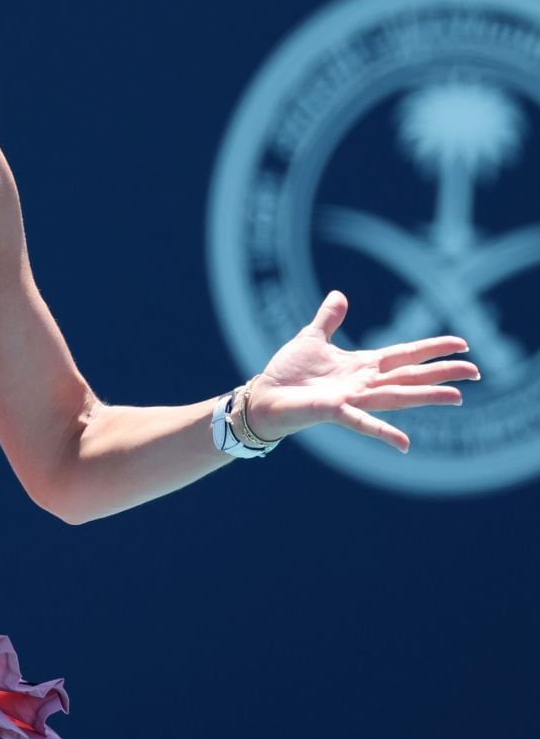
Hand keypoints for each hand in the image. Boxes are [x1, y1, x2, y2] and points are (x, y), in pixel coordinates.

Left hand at [248, 290, 480, 452]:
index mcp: (362, 366)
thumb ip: (329, 319)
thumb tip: (340, 295)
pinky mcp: (333, 411)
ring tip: (457, 396)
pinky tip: (405, 443)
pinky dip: (381, 432)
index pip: (405, 355)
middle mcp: (364, 384)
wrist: (262, 396)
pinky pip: (360, 422)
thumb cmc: (287, 372)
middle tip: (476, 371)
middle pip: (411, 377)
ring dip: (426, 397)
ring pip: (396, 397)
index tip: (463, 344)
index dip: (432, 348)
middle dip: (442, 373)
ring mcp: (351, 399)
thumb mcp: (311, 338)